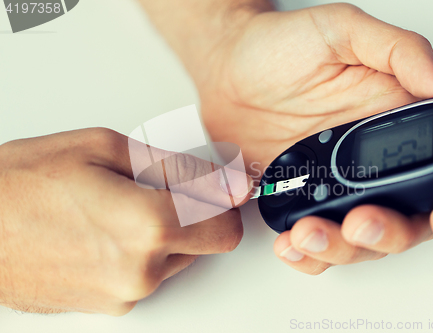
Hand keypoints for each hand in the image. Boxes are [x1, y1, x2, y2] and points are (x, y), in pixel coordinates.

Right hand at [0, 128, 251, 314]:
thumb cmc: (21, 185)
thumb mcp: (104, 150)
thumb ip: (176, 168)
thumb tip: (226, 182)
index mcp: (148, 227)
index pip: (227, 224)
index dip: (225, 200)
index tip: (218, 184)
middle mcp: (142, 272)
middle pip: (207, 242)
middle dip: (196, 213)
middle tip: (157, 187)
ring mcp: (125, 295)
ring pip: (178, 257)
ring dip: (165, 231)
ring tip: (117, 208)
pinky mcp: (111, 307)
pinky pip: (149, 273)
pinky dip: (142, 250)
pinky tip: (104, 230)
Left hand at [195, 3, 432, 272]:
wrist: (226, 70)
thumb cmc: (280, 47)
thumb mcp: (343, 31)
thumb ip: (399, 52)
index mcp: (389, 124)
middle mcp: (366, 162)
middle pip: (403, 221)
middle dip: (386, 234)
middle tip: (358, 222)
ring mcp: (332, 185)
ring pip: (356, 241)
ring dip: (340, 249)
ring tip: (309, 232)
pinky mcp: (297, 199)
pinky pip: (311, 241)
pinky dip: (305, 254)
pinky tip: (290, 242)